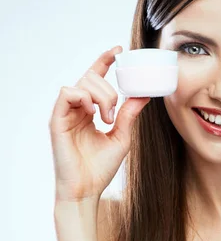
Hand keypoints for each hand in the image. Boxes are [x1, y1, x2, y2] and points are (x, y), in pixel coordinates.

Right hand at [48, 45, 150, 201]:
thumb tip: (143, 95)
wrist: (87, 190)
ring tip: (106, 118)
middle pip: (91, 77)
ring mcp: (66, 113)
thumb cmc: (101, 168)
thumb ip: (129, 115)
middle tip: (113, 113)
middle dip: (108, 89)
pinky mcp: (57, 120)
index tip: (120, 50)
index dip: (105, 61)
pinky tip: (93, 114)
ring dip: (100, 96)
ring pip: (81, 83)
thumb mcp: (122, 137)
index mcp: (89, 111)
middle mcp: (76, 109)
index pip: (95, 78)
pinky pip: (67, 93)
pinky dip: (83, 98)